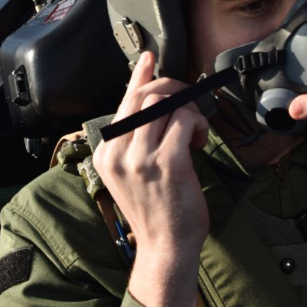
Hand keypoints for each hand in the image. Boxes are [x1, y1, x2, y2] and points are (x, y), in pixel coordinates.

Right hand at [92, 51, 210, 306]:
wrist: (165, 248)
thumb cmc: (155, 210)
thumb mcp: (131, 173)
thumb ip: (136, 139)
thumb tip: (152, 101)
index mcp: (106, 152)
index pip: (123, 103)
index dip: (138, 77)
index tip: (148, 58)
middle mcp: (118, 152)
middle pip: (146, 98)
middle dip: (173, 90)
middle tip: (190, 99)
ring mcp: (141, 158)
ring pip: (167, 106)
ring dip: (189, 109)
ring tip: (196, 130)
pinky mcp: (168, 163)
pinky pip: (186, 121)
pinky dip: (198, 123)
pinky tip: (201, 140)